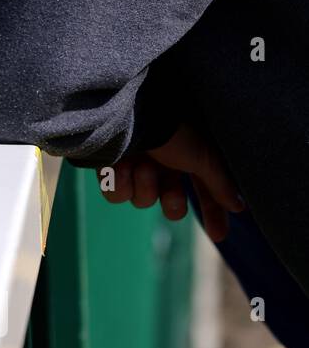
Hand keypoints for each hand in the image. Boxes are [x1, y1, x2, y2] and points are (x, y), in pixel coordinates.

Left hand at [100, 124, 243, 242]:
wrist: (133, 111)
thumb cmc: (172, 129)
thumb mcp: (204, 157)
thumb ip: (220, 184)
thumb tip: (239, 207)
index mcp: (187, 156)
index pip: (204, 191)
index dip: (212, 213)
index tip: (218, 236)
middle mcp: (161, 161)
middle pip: (169, 202)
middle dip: (171, 200)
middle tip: (170, 190)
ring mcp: (134, 163)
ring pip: (141, 201)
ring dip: (144, 187)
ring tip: (143, 165)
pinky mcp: (108, 165)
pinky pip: (114, 195)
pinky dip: (120, 184)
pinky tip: (122, 167)